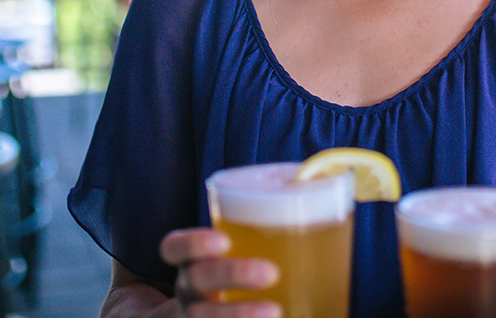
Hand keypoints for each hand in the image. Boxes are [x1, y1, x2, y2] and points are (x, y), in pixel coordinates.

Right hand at [160, 228, 281, 316]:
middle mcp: (186, 294)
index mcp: (189, 265)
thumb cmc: (225, 281)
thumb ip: (264, 230)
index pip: (174, 248)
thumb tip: (321, 190)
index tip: (222, 241)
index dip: (192, 244)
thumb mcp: (231, 257)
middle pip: (195, 282)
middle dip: (232, 275)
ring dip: (240, 314)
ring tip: (277, 312)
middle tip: (271, 272)